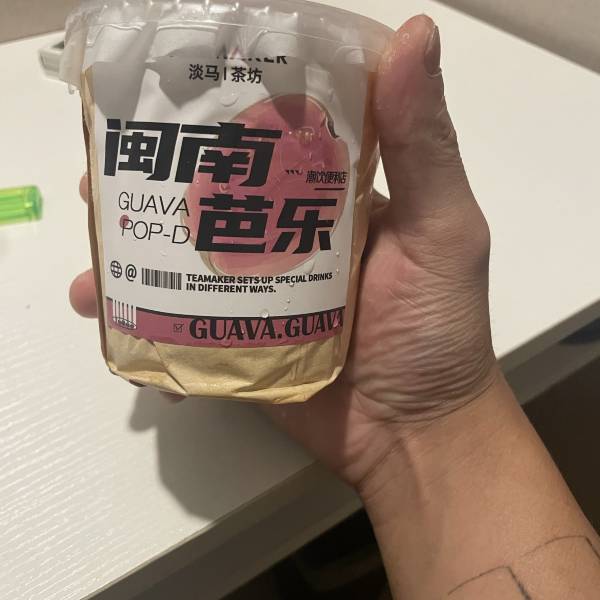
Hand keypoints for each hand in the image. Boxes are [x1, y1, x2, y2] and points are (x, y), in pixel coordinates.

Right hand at [70, 15, 499, 490]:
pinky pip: (187, 319)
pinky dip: (149, 318)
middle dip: (164, 179)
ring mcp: (263, 290)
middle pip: (219, 192)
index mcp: (335, 197)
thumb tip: (414, 33)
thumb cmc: (437, 328)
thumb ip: (425, 144)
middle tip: (111, 172)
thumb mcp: (443, 229)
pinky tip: (110, 313)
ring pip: (192, 254)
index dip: (230, 106)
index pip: (277, 133)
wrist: (413, 433)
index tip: (178, 89)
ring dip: (141, 249)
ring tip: (98, 250)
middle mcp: (293, 235)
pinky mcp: (243, 337)